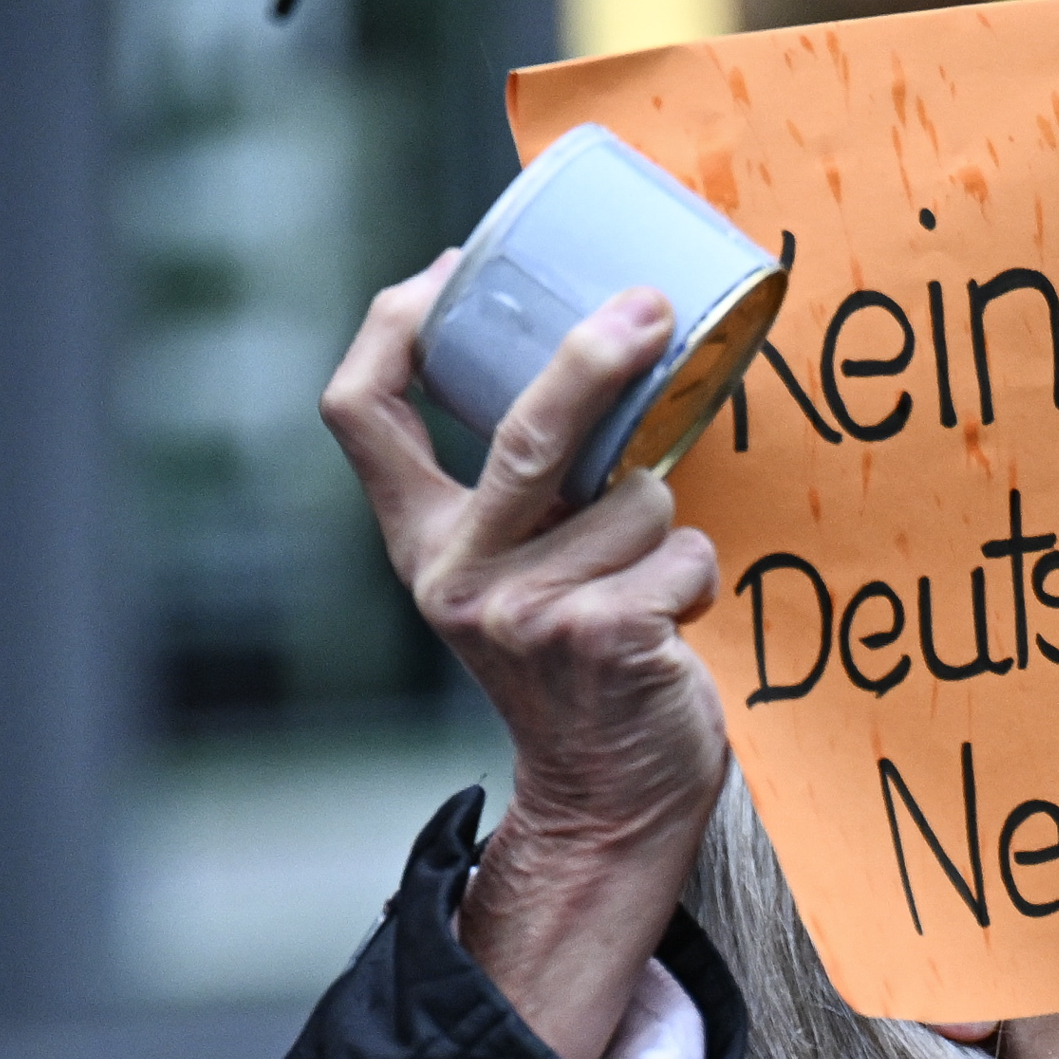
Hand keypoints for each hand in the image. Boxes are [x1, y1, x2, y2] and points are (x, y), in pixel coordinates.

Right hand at [321, 257, 729, 1058]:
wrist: (610, 793)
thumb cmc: (583, 658)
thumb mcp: (520, 569)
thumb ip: (528, 492)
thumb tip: (601, 347)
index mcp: (423, 543)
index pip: (361, 413)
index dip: (394, 325)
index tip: (452, 265)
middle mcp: (456, 575)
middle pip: (517, 434)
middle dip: (590, 359)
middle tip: (649, 308)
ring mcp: (523, 612)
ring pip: (636, 498)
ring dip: (664, 526)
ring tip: (644, 583)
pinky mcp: (600, 638)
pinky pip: (683, 555)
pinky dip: (698, 578)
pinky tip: (668, 627)